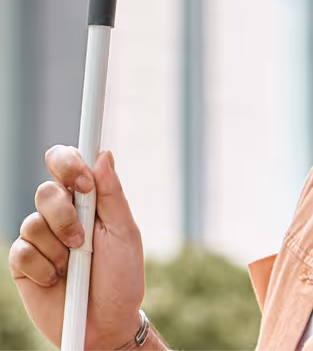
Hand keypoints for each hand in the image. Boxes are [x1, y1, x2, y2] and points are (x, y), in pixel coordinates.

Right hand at [9, 146, 144, 350]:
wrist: (106, 324)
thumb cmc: (121, 277)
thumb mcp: (124, 233)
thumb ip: (112, 194)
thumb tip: (103, 154)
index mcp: (87, 199)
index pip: (67, 162)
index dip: (69, 163)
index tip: (84, 184)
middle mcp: (60, 213)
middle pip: (45, 190)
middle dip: (63, 215)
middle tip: (81, 239)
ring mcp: (40, 238)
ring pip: (33, 222)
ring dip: (58, 248)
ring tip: (74, 266)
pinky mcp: (23, 263)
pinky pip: (21, 252)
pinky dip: (43, 267)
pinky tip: (56, 280)